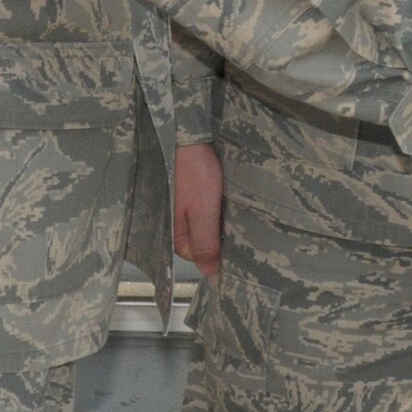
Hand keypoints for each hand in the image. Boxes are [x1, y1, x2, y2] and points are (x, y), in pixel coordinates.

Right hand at [172, 140, 223, 276]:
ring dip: (218, 220)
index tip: (235, 242)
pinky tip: (225, 199)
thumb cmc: (194, 173)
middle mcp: (175, 223)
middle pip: (201, 240)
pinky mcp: (189, 193)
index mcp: (175, 232)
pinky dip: (216, 207)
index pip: (199, 256)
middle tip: (236, 224)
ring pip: (204, 224)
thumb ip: (205, 243)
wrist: (187, 138)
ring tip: (232, 210)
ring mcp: (181, 207)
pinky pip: (204, 209)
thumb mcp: (202, 212)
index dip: (217, 251)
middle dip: (218, 235)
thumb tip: (210, 273)